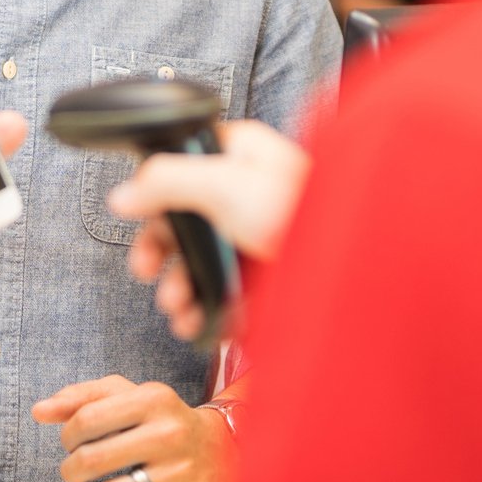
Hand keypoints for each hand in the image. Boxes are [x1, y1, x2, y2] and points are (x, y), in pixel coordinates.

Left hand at [31, 375, 232, 481]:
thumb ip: (81, 398)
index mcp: (152, 399)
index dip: (67, 435)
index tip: (71, 442)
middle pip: (92, 459)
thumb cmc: (164, 420)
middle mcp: (170, 434)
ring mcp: (183, 472)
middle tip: (76, 470)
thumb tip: (40, 410)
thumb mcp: (128, 395)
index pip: (85, 419)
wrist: (226, 447)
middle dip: (71, 470)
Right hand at [108, 120, 309, 341]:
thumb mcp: (225, 184)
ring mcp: (256, 240)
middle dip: (161, 252)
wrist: (361, 269)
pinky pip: (224, 293)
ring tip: (175, 307)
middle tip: (144, 272)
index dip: (155, 194)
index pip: (183, 166)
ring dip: (177, 287)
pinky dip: (202, 310)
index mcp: (240, 157)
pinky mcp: (267, 280)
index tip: (136, 218)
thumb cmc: (305, 212)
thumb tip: (121, 196)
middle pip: (185, 221)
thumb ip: (167, 182)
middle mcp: (247, 195)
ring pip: (202, 262)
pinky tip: (193, 323)